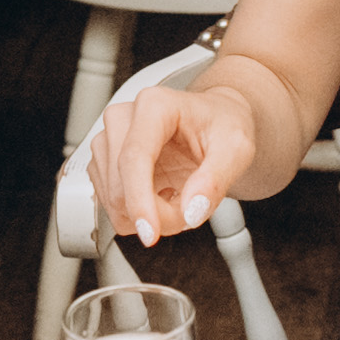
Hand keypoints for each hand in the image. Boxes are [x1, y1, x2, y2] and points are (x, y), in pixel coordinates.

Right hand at [83, 69, 245, 243]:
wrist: (214, 119)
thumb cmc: (222, 126)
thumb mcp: (236, 148)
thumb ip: (216, 179)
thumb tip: (192, 210)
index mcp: (154, 106)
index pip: (134, 158)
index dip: (139, 200)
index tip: (150, 233)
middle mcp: (123, 119)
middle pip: (121, 186)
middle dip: (157, 213)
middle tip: (192, 207)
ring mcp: (107, 141)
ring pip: (113, 201)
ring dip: (149, 214)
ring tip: (179, 195)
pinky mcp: (103, 163)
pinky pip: (112, 206)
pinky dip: (138, 213)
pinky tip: (161, 195)